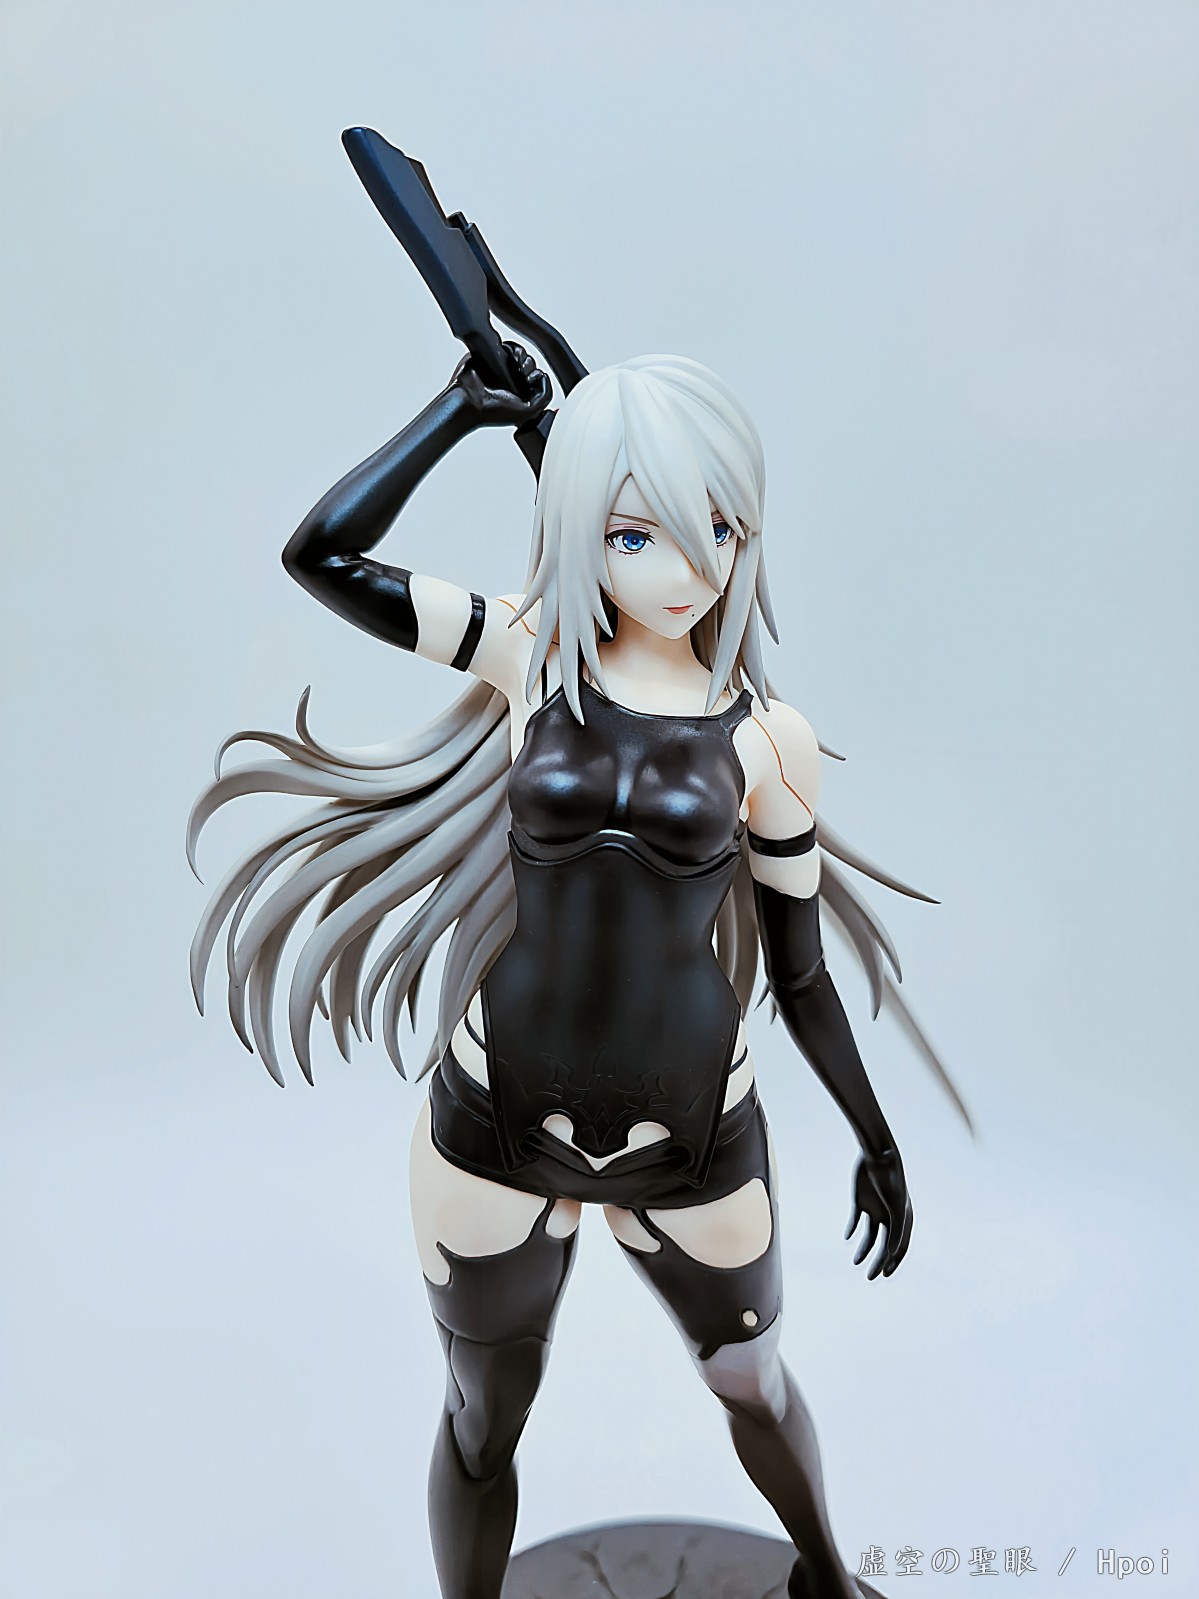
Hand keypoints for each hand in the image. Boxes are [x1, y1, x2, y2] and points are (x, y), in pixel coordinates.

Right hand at [452, 341, 551, 428]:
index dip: (537, 377)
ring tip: (513, 366)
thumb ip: (544, 396)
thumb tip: (544, 377)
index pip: (537, 377)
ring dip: (521, 357)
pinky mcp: (491, 355)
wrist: (470, 401)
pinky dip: (511, 348)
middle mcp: (511, 380)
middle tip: (520, 375)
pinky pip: (508, 346)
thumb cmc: (492, 412)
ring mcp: (501, 367)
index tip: (528, 382)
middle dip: (528, 366)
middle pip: (529, 363)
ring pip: (520, 353)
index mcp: (520, 393)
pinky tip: (508, 357)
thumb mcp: (528, 412)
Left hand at [845, 1147, 912, 1278]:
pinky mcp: (861, 1201)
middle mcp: (890, 1216)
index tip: (884, 1274)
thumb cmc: (891, 1181)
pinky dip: (852, 1229)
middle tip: (870, 1277)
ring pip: (870, 1236)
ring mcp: (876, 1209)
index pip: (900, 1247)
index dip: (893, 1262)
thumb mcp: (895, 1207)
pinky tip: (847, 1237)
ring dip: (864, 1249)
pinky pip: (856, 1220)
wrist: (878, 1156)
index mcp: (903, 1219)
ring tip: (856, 1262)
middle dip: (878, 1261)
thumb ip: (895, 1231)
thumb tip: (891, 1254)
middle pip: (885, 1245)